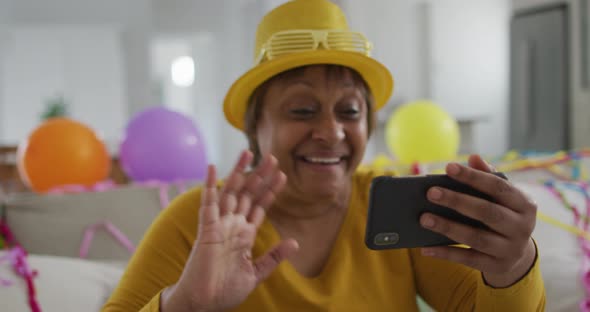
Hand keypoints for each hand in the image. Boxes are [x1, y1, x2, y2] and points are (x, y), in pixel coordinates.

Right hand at [162, 151, 298, 311]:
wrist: (204, 304)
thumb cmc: (225, 290)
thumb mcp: (256, 273)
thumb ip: (274, 257)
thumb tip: (295, 242)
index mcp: (244, 234)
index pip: (259, 206)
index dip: (271, 190)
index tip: (283, 175)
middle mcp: (232, 225)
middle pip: (248, 193)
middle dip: (260, 176)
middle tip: (274, 157)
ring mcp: (218, 225)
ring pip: (230, 192)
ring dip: (239, 172)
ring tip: (249, 152)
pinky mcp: (206, 229)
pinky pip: (207, 204)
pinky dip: (209, 186)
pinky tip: (212, 168)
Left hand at [419, 154, 536, 287]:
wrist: (517, 254)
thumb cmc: (502, 213)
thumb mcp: (501, 197)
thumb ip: (488, 176)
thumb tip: (474, 157)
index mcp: (524, 204)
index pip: (497, 187)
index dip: (473, 177)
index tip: (448, 167)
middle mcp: (522, 227)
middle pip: (486, 212)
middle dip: (457, 201)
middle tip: (430, 193)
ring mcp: (510, 249)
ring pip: (475, 237)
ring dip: (447, 227)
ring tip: (423, 218)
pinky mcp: (497, 266)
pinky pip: (468, 259)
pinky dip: (446, 254)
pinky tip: (425, 248)